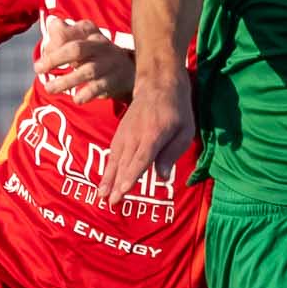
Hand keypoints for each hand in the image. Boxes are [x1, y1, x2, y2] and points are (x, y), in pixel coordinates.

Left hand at [34, 19, 136, 104]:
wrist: (127, 70)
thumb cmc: (93, 53)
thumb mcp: (79, 39)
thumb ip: (62, 34)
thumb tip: (52, 24)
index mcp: (88, 30)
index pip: (65, 33)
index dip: (50, 45)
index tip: (42, 59)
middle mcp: (99, 44)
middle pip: (76, 49)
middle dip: (55, 59)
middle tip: (38, 69)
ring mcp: (107, 63)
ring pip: (87, 71)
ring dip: (66, 81)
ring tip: (49, 88)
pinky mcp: (113, 81)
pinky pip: (99, 87)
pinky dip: (87, 94)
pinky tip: (76, 99)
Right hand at [93, 79, 190, 207]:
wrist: (157, 85)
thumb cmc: (177, 110)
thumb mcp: (185, 130)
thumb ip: (172, 153)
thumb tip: (162, 177)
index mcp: (154, 135)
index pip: (141, 159)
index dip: (131, 175)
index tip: (123, 190)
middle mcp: (136, 135)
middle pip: (125, 163)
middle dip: (117, 183)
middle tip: (111, 202)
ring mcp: (125, 133)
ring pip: (116, 159)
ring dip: (108, 178)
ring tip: (101, 195)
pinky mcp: (120, 133)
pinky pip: (112, 153)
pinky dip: (107, 168)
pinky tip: (104, 181)